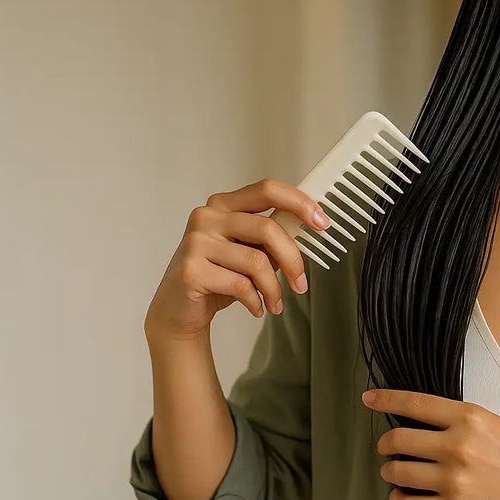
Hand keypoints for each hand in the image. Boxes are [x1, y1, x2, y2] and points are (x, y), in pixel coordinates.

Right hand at [143, 178, 332, 342]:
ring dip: (274, 288)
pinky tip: (256, 308)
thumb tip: (310, 228)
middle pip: (267, 228)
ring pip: (256, 261)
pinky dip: (255, 301)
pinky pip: (240, 284)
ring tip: (275, 303)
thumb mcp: (249, 251)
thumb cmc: (218, 276)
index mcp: (224, 204)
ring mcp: (196, 242)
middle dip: (293, 259)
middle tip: (302, 283)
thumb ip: (271, 238)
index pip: (267, 189)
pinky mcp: (190, 269)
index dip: (299, 202)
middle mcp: (207, 216)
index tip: (322, 222)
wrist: (178, 309)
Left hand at [363, 388, 499, 499]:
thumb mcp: (495, 426)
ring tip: (394, 471)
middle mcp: (459, 446)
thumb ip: (459, 422)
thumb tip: (421, 422)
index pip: (415, 403)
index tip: (370, 398)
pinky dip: (399, 498)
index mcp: (471, 418)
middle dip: (386, 444)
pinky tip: (403, 495)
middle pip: (399, 439)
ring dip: (390, 472)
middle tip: (386, 447)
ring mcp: (455, 480)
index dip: (386, 399)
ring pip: (399, 472)